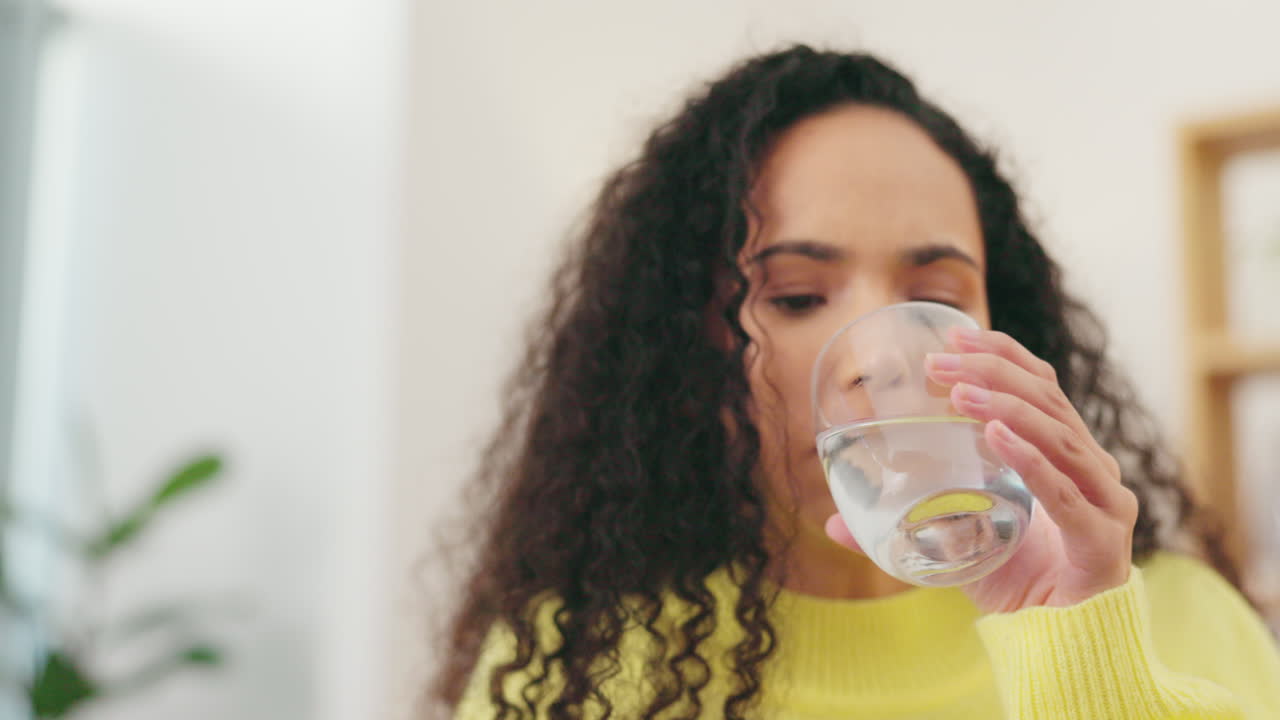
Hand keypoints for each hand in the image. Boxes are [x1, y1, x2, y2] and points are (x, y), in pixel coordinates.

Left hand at [824, 327, 1137, 612]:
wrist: (1060, 644)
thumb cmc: (1015, 581)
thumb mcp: (952, 543)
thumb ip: (900, 528)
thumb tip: (832, 523)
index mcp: (1065, 455)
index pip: (1042, 387)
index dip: (1003, 353)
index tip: (955, 331)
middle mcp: (1092, 469)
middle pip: (1048, 402)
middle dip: (992, 372)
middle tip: (937, 362)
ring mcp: (1105, 504)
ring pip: (1060, 438)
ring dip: (1007, 408)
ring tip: (959, 392)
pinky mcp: (1103, 544)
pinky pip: (1066, 494)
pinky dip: (1031, 462)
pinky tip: (997, 436)